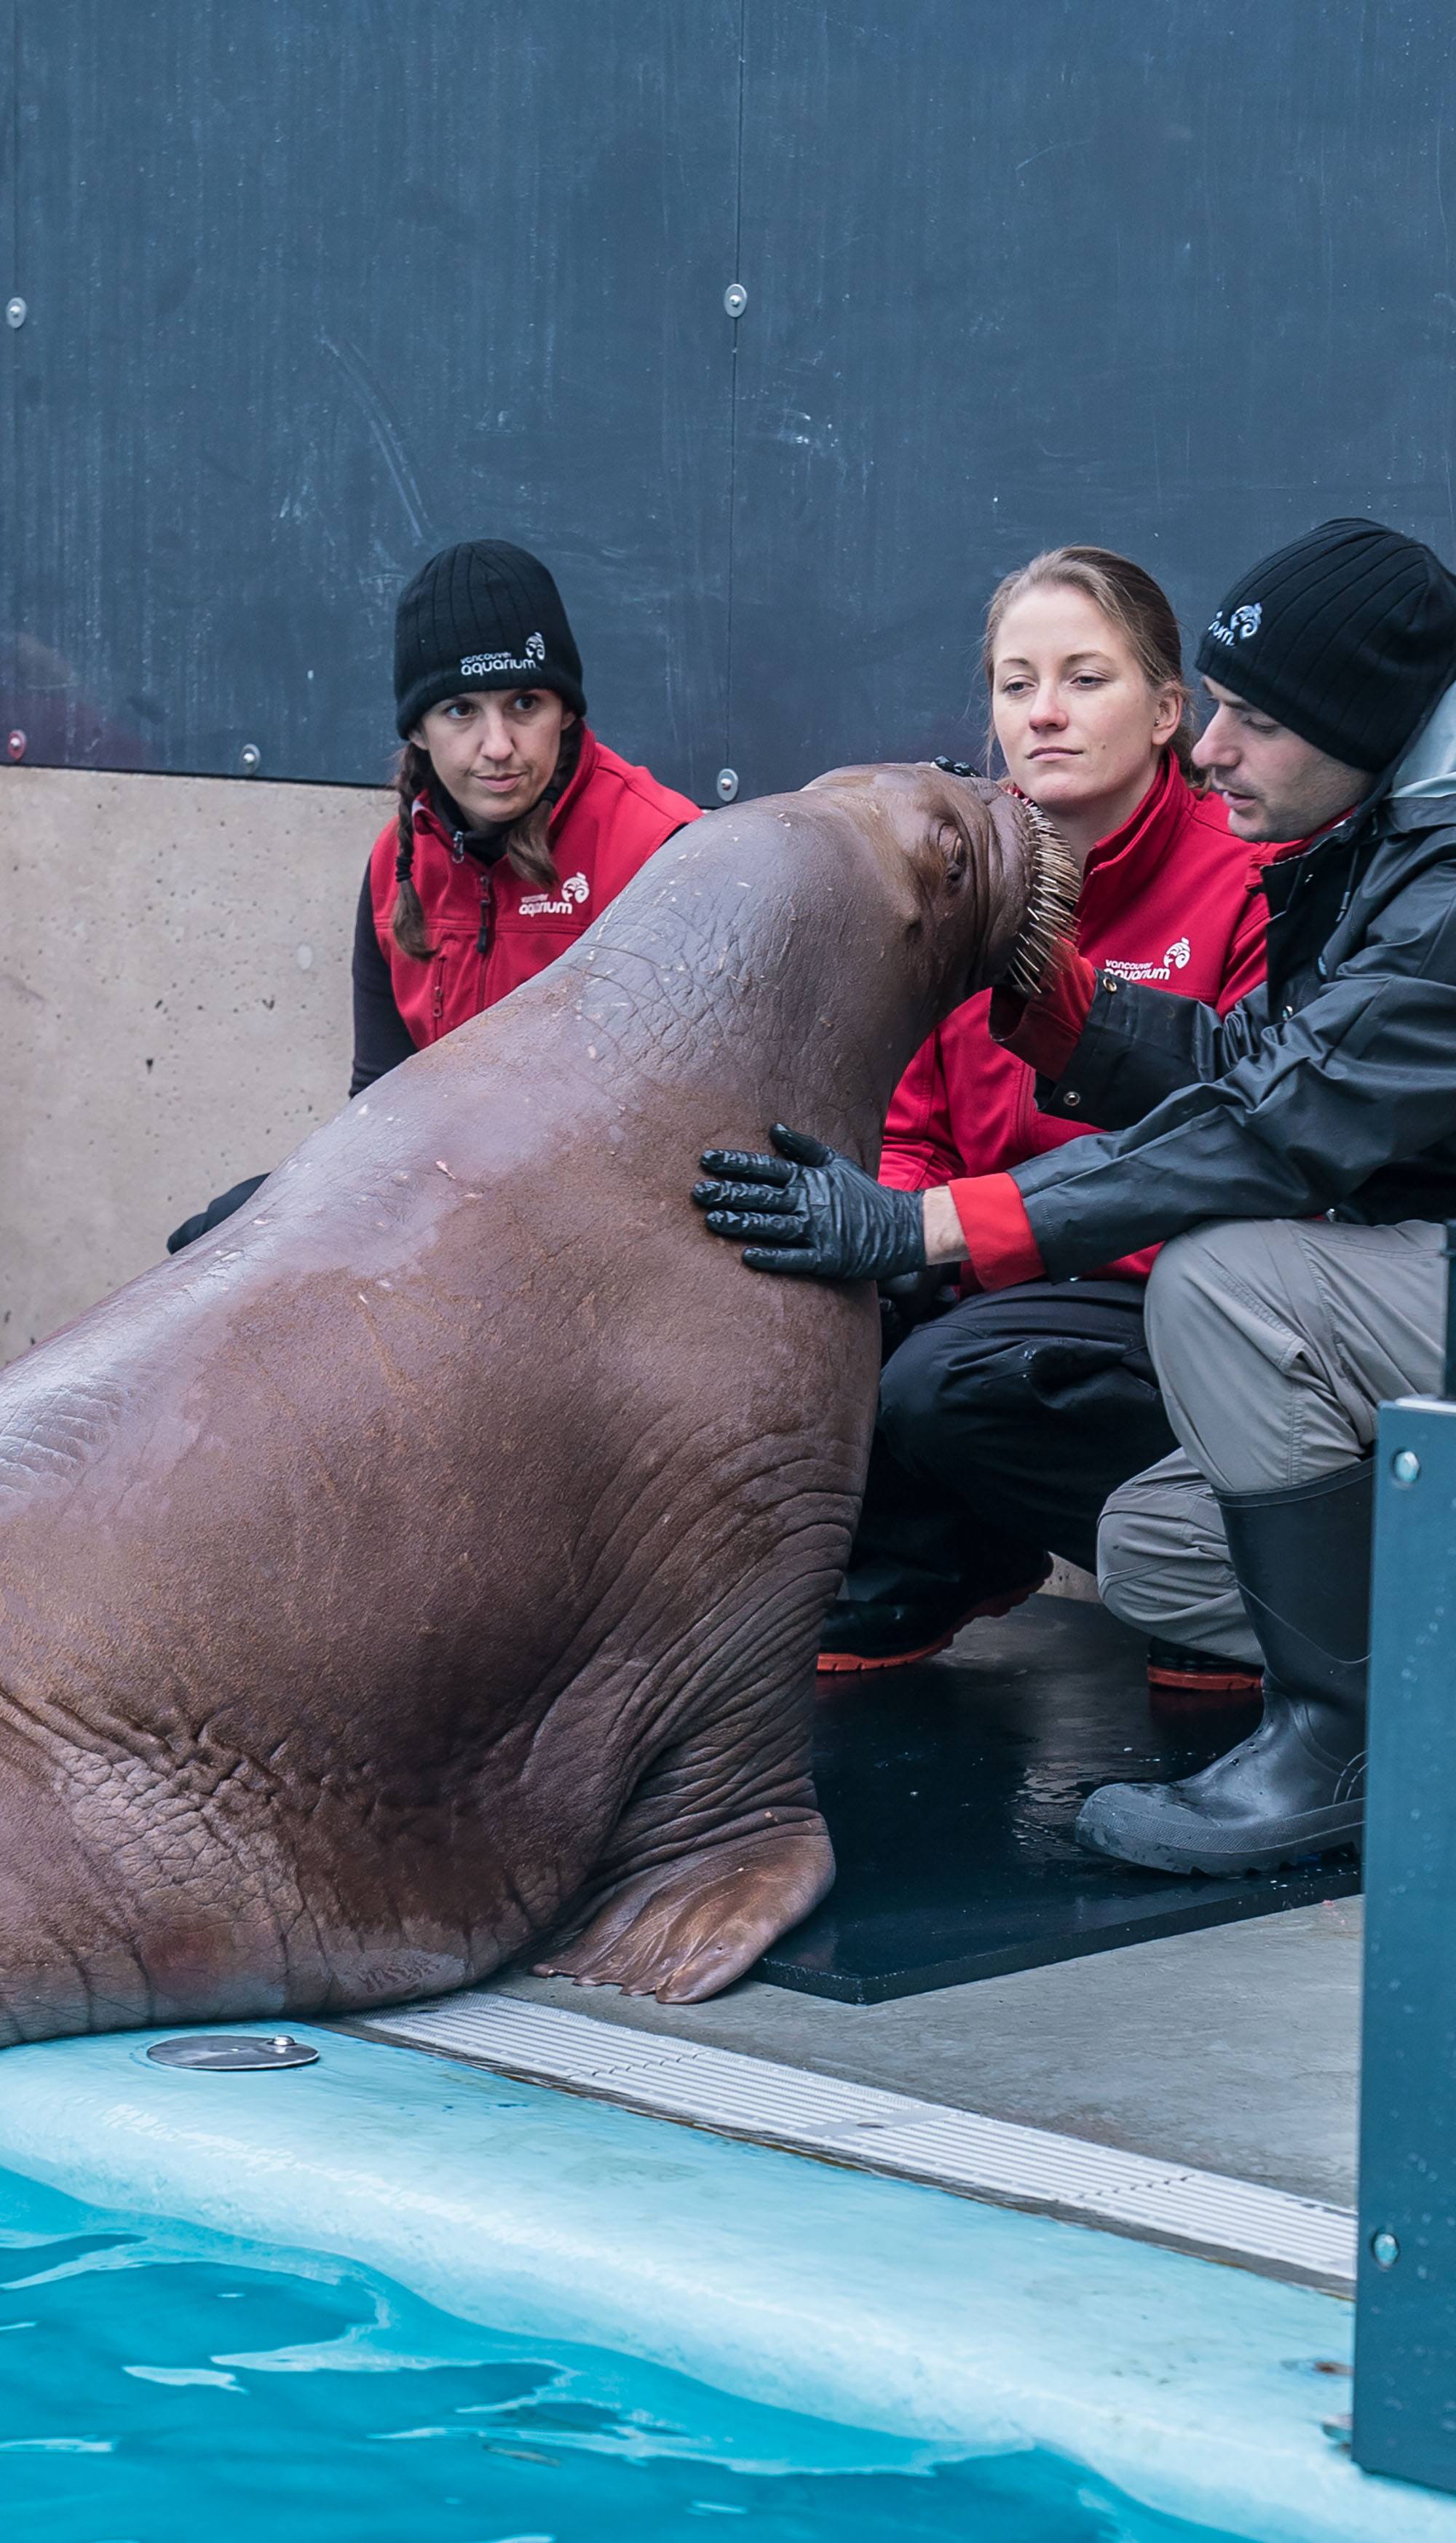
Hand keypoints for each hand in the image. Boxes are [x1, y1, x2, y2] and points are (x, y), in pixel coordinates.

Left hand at [692, 1124, 926, 1281]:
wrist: (903, 1228)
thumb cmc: (864, 1195)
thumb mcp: (836, 1163)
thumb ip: (803, 1147)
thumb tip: (774, 1129)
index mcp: (809, 1179)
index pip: (765, 1167)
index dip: (735, 1163)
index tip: (706, 1160)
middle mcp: (810, 1203)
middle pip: (761, 1196)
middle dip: (727, 1194)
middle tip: (697, 1192)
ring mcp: (817, 1231)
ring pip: (772, 1226)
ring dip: (740, 1224)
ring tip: (712, 1221)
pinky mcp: (826, 1258)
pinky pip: (794, 1258)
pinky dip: (771, 1257)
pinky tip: (747, 1256)